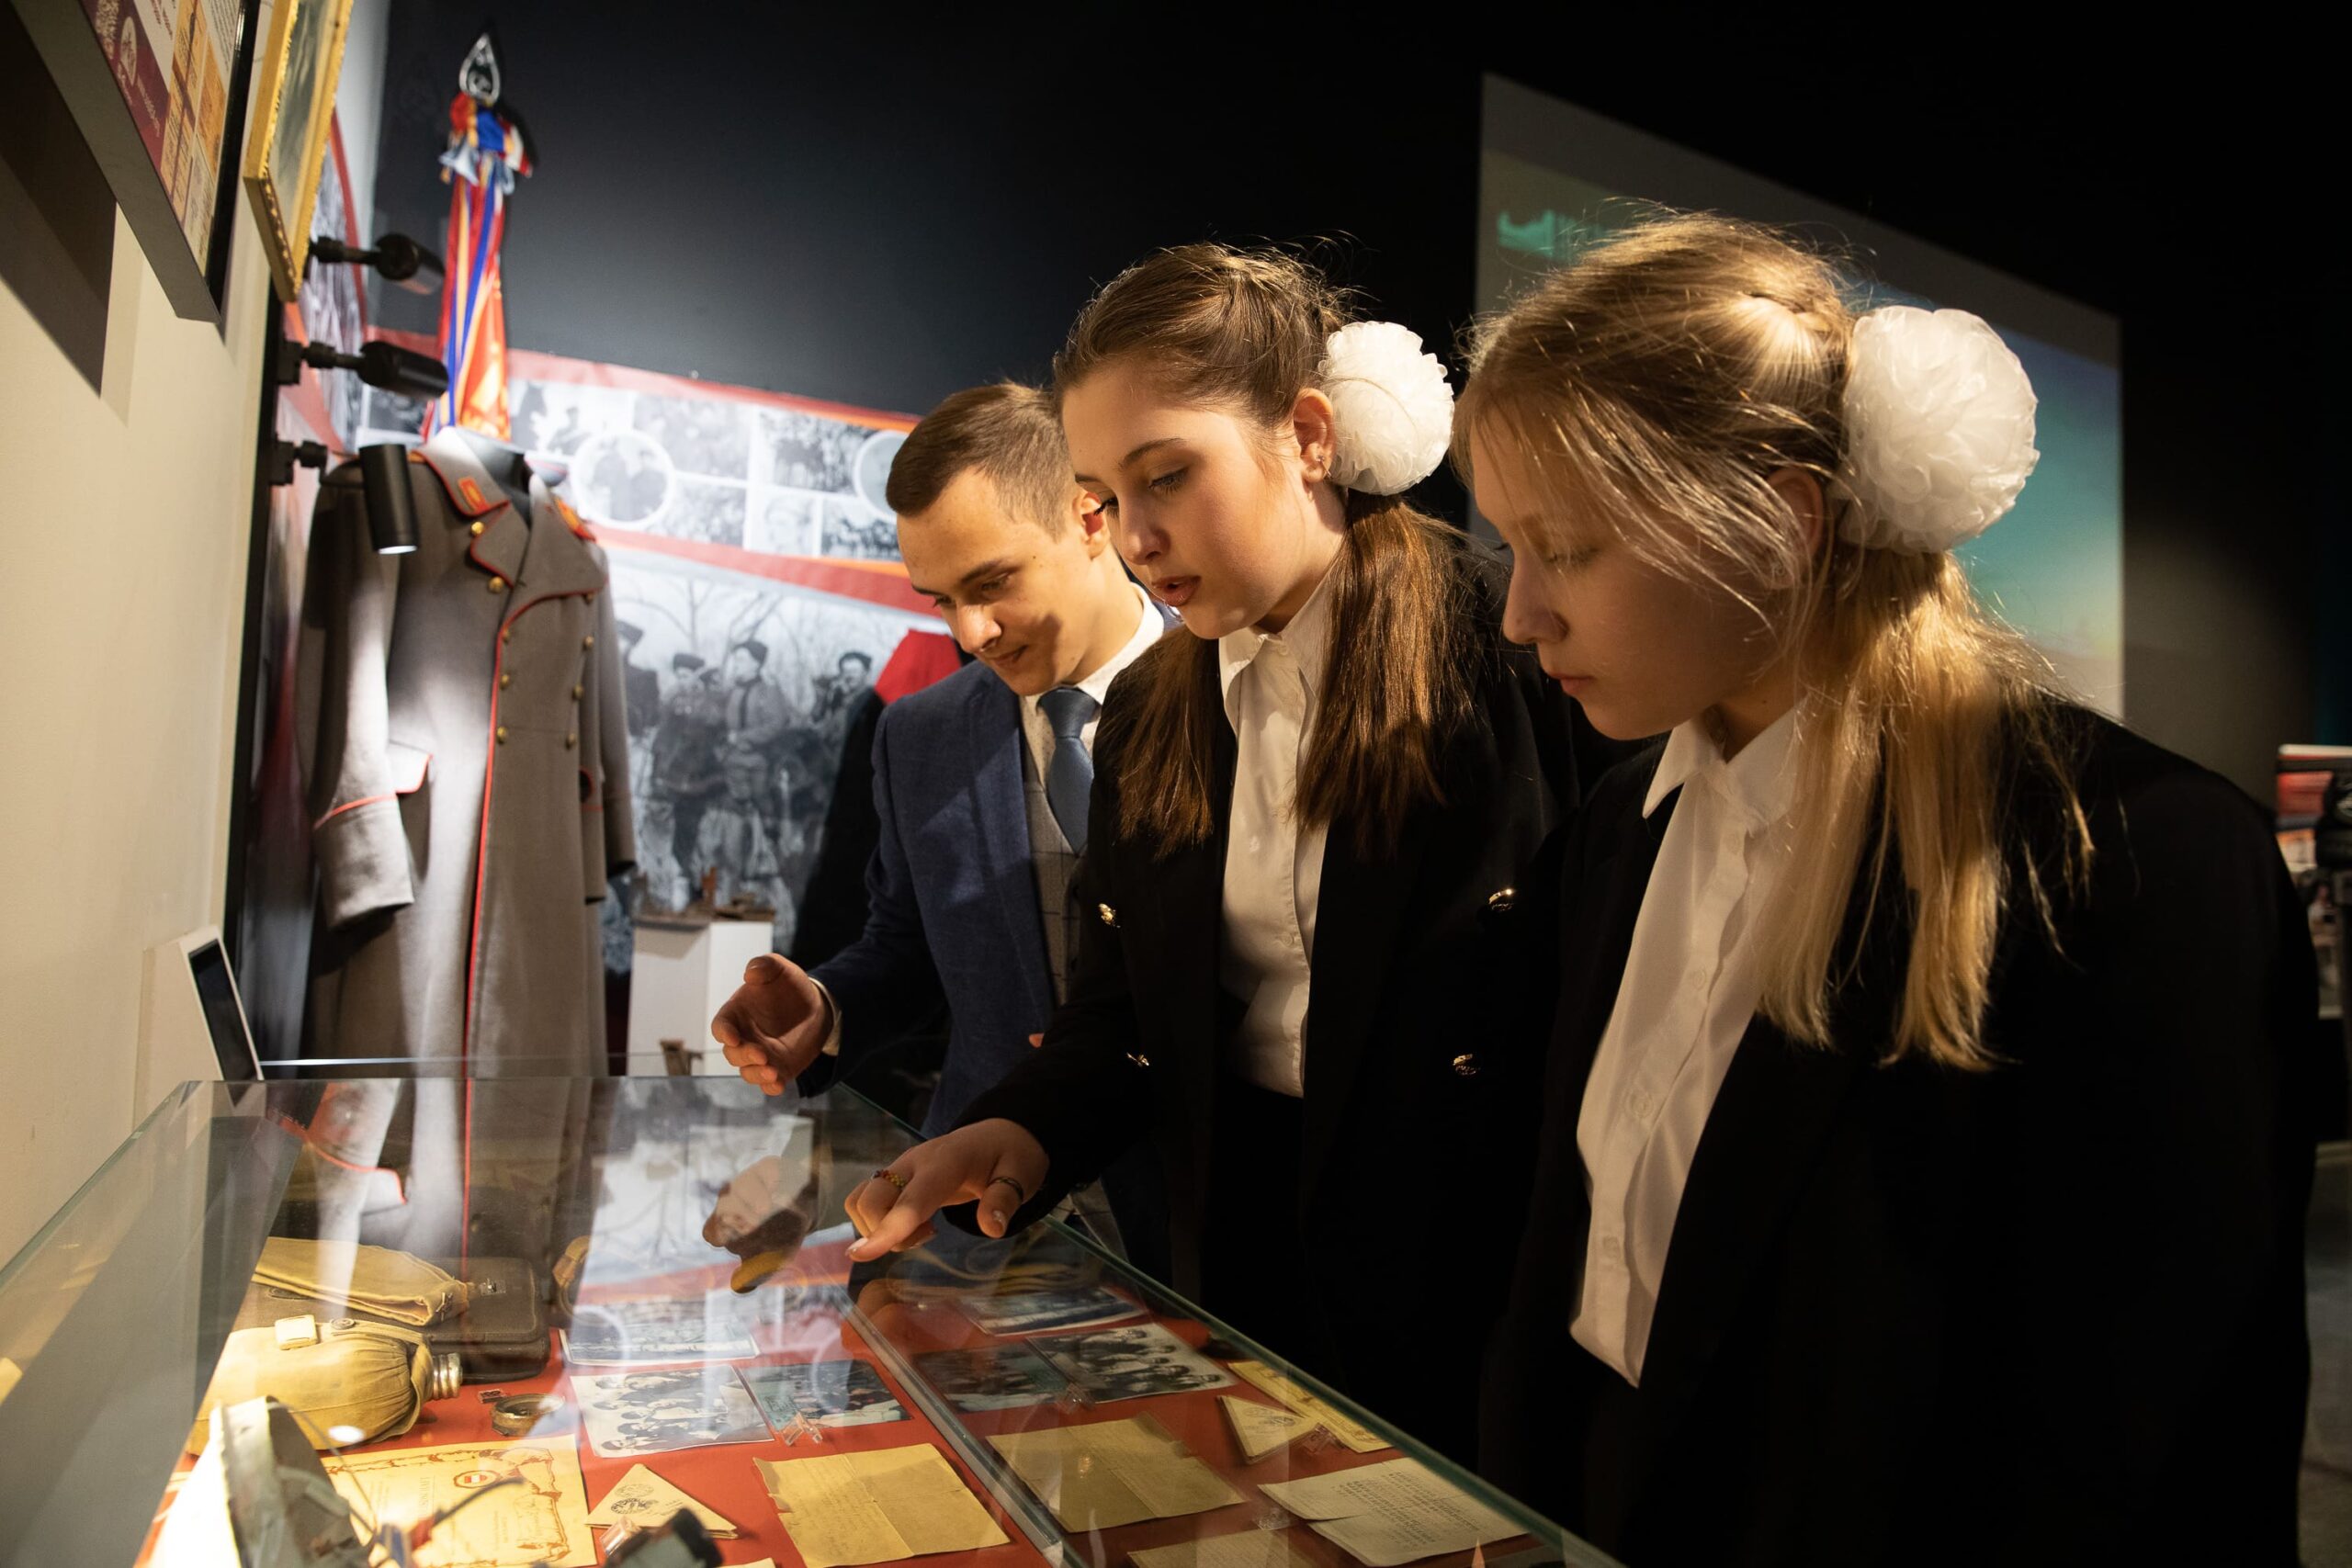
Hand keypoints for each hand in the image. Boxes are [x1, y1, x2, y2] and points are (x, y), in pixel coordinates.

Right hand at [711, 954, 828, 1094]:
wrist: (814, 1005)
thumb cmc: (787, 986)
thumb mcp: (778, 969)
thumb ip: (764, 965)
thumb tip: (752, 971)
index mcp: (735, 1014)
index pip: (721, 1026)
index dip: (724, 1033)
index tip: (732, 1037)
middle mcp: (743, 1038)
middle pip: (733, 1053)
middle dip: (744, 1055)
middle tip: (761, 1054)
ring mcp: (759, 1056)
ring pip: (748, 1071)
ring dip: (756, 1074)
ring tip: (772, 1072)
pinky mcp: (777, 1068)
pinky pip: (768, 1083)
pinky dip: (770, 1087)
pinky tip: (778, 1085)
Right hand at [843, 1120, 1049, 1259]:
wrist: (999, 1135)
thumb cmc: (1011, 1156)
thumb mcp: (1022, 1175)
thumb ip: (1005, 1199)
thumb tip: (992, 1228)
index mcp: (946, 1161)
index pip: (911, 1199)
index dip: (887, 1228)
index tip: (862, 1256)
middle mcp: (914, 1161)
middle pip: (871, 1199)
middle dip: (885, 1232)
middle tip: (928, 1235)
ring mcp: (901, 1167)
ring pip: (862, 1200)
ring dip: (880, 1227)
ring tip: (923, 1229)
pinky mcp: (895, 1175)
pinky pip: (866, 1199)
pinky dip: (877, 1220)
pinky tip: (911, 1224)